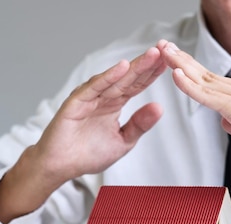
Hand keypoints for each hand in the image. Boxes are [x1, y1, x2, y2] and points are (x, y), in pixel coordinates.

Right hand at [0, 47, 165, 223]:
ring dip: (134, 66)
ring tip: (152, 55)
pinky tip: (123, 67)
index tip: (170, 62)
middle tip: (166, 50)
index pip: (137, 85)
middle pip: (130, 78)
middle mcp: (104, 96)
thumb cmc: (87, 154)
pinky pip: (95, 87)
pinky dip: (108, 77)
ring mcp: (90, 97)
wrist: (61, 166)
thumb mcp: (123, 141)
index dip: (153, 74)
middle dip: (148, 64)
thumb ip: (140, 125)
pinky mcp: (77, 101)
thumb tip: (160, 107)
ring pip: (116, 79)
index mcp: (115, 104)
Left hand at [158, 40, 230, 223]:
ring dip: (182, 66)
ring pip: (208, 82)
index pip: (219, 83)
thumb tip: (226, 120)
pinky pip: (212, 97)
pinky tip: (175, 75)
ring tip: (164, 52)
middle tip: (164, 46)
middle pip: (210, 76)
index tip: (177, 61)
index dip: (195, 71)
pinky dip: (191, 86)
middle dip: (184, 61)